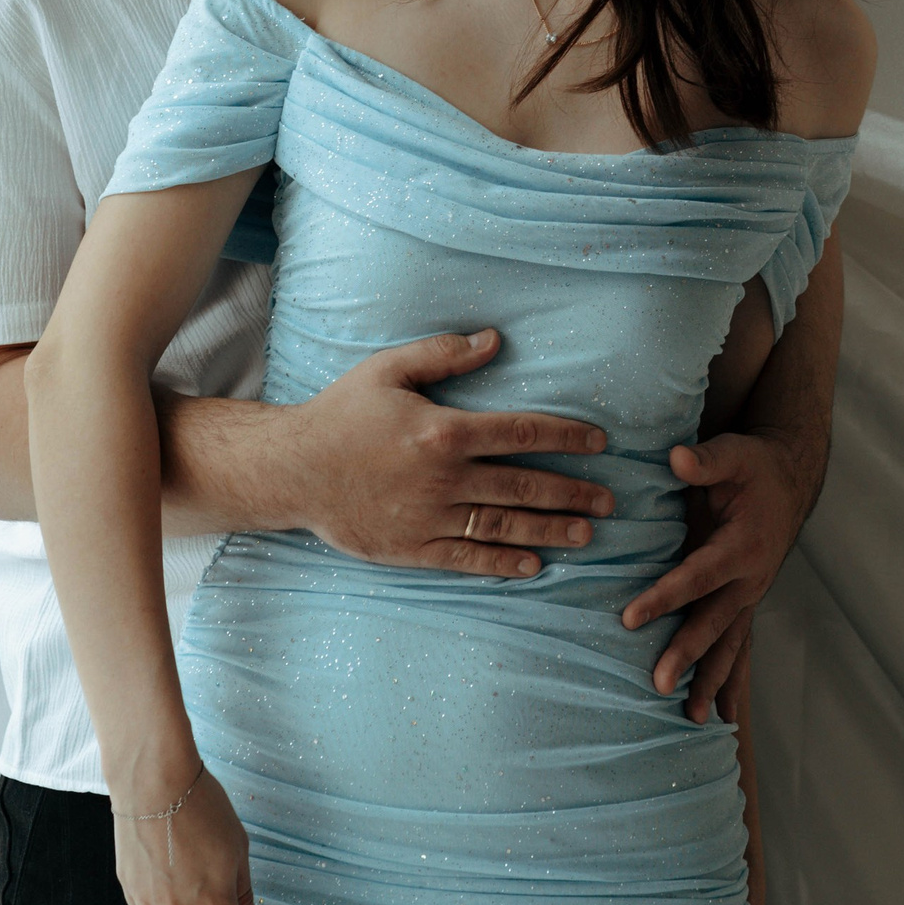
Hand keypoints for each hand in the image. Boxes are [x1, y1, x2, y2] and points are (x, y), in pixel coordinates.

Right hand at [285, 328, 613, 576]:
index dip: (566, 437)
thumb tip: (494, 340)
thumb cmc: (341, 413)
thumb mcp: (388, 369)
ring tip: (587, 533)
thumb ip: (443, 354)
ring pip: (503, 528)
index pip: (522, 433)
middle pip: (524, 487)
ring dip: (550, 530)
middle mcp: (444, 479)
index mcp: (444, 431)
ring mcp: (429, 518)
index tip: (599, 443)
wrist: (292, 470)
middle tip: (610, 500)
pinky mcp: (412, 549)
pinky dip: (504, 564)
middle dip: (573, 492)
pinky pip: (467, 560)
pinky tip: (535, 564)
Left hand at [621, 426, 821, 721]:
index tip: (630, 618)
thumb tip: (675, 458)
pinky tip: (722, 714)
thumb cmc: (755, 466)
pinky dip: (730, 680)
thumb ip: (705, 461)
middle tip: (660, 683)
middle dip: (688, 654)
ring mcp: (750, 596)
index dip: (665, 597)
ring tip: (691, 718)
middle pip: (714, 622)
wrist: (790, 481)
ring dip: (711, 680)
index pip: (698, 576)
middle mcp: (750, 579)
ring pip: (729, 644)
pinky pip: (738, 647)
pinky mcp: (746, 603)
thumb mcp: (734, 454)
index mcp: (742, 545)